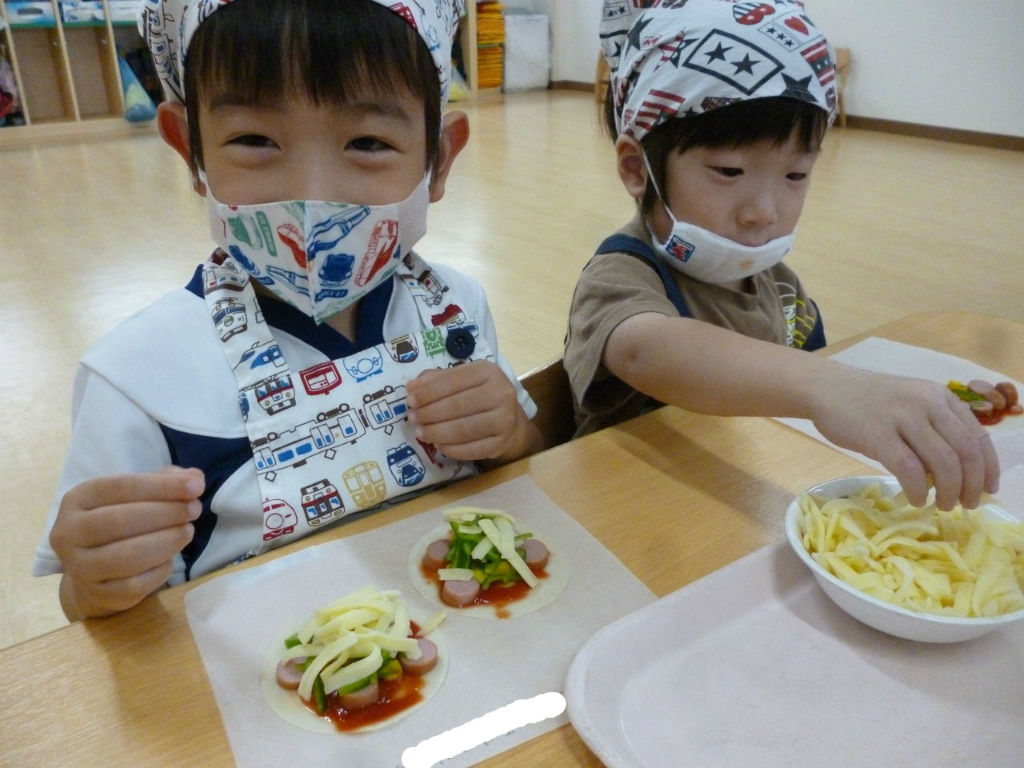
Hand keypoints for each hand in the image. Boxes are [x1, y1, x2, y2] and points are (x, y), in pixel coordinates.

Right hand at [50, 466, 204, 619]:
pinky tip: (170, 559)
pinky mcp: (97, 595)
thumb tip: (194, 478)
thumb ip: (166, 481)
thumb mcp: (139, 494)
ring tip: (187, 531)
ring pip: (128, 556)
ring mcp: (79, 568)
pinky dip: (160, 570)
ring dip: (167, 541)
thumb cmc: (121, 522)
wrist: (96, 571)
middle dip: (166, 513)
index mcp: (77, 499)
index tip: (195, 486)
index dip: (161, 486)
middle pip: (120, 521)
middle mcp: (68, 533)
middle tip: (195, 510)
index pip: (120, 487)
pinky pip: (135, 585)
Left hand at [406, 361, 541, 463]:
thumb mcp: (461, 379)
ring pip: (464, 429)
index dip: (428, 392)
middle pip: (458, 406)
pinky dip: (452, 449)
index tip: (409, 400)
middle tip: (412, 418)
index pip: (453, 381)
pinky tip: (438, 445)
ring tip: (421, 433)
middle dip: (430, 413)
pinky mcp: (502, 442)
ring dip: (437, 432)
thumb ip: (436, 380)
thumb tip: (411, 387)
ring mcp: (505, 420)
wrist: (509, 418)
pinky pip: (472, 450)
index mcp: (489, 372)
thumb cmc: (477, 395)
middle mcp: (501, 393)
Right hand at [810, 369, 998, 509]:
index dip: (989, 468)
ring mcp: (902, 417)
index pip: (978, 436)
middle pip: (966, 452)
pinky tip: (916, 499)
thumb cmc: (868, 402)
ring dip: (949, 491)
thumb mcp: (910, 405)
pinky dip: (918, 490)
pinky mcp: (877, 434)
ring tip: (943, 505)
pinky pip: (909, 468)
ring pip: (943, 462)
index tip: (989, 490)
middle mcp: (927, 403)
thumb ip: (933, 430)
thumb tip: (953, 473)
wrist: (826, 388)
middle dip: (972, 485)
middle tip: (967, 505)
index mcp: (940, 397)